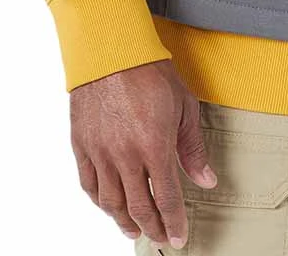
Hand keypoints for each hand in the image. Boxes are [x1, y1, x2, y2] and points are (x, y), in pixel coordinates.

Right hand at [70, 59, 216, 247]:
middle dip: (152, 228)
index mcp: (154, 146)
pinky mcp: (82, 145)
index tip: (179, 236)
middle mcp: (125, 155)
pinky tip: (110, 206)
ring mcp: (100, 152)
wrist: (111, 50)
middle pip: (139, 207)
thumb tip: (206, 179)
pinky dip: (100, 202)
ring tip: (136, 229)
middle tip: (160, 238)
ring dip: (125, 221)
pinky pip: (89, 185)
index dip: (174, 222)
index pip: (167, 198)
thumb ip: (193, 148)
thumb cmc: (150, 72)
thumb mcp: (184, 106)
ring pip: (111, 202)